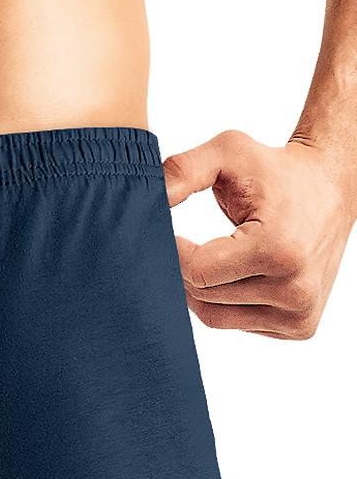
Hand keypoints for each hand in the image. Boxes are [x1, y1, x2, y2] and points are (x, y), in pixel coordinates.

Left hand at [163, 131, 355, 338]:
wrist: (332, 186)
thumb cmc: (278, 170)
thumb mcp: (229, 152)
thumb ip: (182, 172)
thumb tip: (145, 202)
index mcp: (280, 249)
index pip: (197, 271)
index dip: (172, 253)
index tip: (166, 233)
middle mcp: (296, 288)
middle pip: (203, 296)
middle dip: (182, 269)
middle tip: (182, 242)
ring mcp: (300, 313)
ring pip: (215, 316)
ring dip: (199, 289)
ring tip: (209, 255)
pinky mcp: (300, 326)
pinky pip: (237, 324)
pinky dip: (224, 301)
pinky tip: (235, 273)